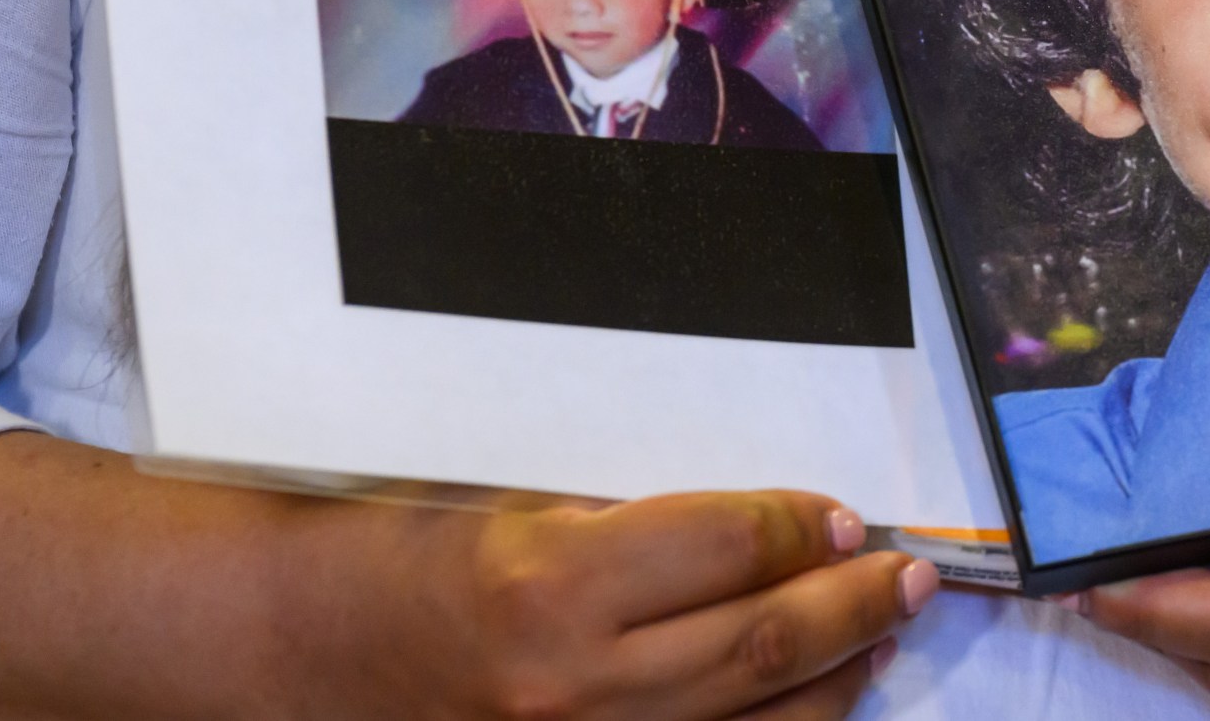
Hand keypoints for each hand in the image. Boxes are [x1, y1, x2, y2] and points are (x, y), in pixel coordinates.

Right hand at [347, 488, 937, 720]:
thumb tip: (776, 532)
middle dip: (853, 604)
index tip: (845, 518)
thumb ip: (642, 525)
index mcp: (550, 586)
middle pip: (761, 645)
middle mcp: (570, 690)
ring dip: (836, 677)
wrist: (303, 652)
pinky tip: (817, 703)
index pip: (731, 548)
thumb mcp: (516, 507)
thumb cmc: (402, 560)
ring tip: (877, 634)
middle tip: (907, 574)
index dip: (805, 529)